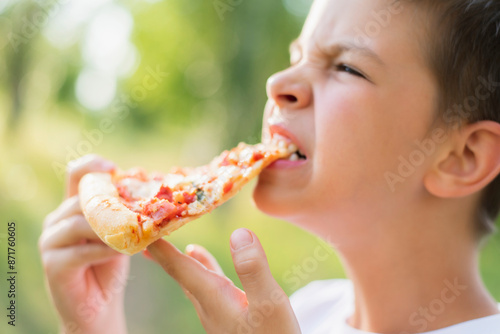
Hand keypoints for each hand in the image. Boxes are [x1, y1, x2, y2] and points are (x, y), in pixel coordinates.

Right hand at [39, 155, 129, 333]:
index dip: (92, 166)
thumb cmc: (110, 264)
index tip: (113, 168)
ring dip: (110, 228)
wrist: (98, 304)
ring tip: (133, 234)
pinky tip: (122, 251)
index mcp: (72, 207)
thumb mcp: (119, 232)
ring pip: (80, 223)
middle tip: (138, 211)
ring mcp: (50, 241)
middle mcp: (57, 219)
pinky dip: (104, 249)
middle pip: (82, 200)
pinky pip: (81, 250)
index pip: (76, 175)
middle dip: (112, 204)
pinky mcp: (53, 264)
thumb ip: (123, 213)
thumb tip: (152, 193)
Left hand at [147, 228, 300, 333]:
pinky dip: (198, 264)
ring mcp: (215, 309)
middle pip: (175, 270)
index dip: (157, 244)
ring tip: (161, 236)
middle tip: (141, 225)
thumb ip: (253, 269)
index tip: (139, 222)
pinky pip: (203, 281)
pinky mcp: (226, 312)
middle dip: (159, 247)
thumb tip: (238, 232)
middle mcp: (207, 302)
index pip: (176, 265)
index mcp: (212, 296)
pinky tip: (198, 255)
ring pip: (187, 275)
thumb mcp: (268, 303)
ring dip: (174, 254)